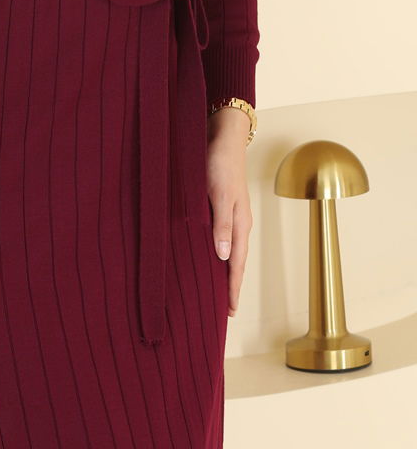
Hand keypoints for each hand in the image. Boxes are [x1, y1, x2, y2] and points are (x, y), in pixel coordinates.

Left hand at [205, 107, 252, 317]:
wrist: (222, 136)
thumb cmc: (220, 164)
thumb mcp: (219, 195)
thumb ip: (222, 225)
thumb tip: (223, 257)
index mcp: (241, 224)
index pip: (237, 264)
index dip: (232, 288)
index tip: (229, 312)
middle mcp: (237, 223)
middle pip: (234, 261)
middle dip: (229, 285)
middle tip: (223, 310)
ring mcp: (230, 215)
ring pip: (227, 250)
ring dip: (222, 270)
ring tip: (214, 289)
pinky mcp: (219, 205)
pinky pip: (219, 237)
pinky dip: (215, 251)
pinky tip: (206, 255)